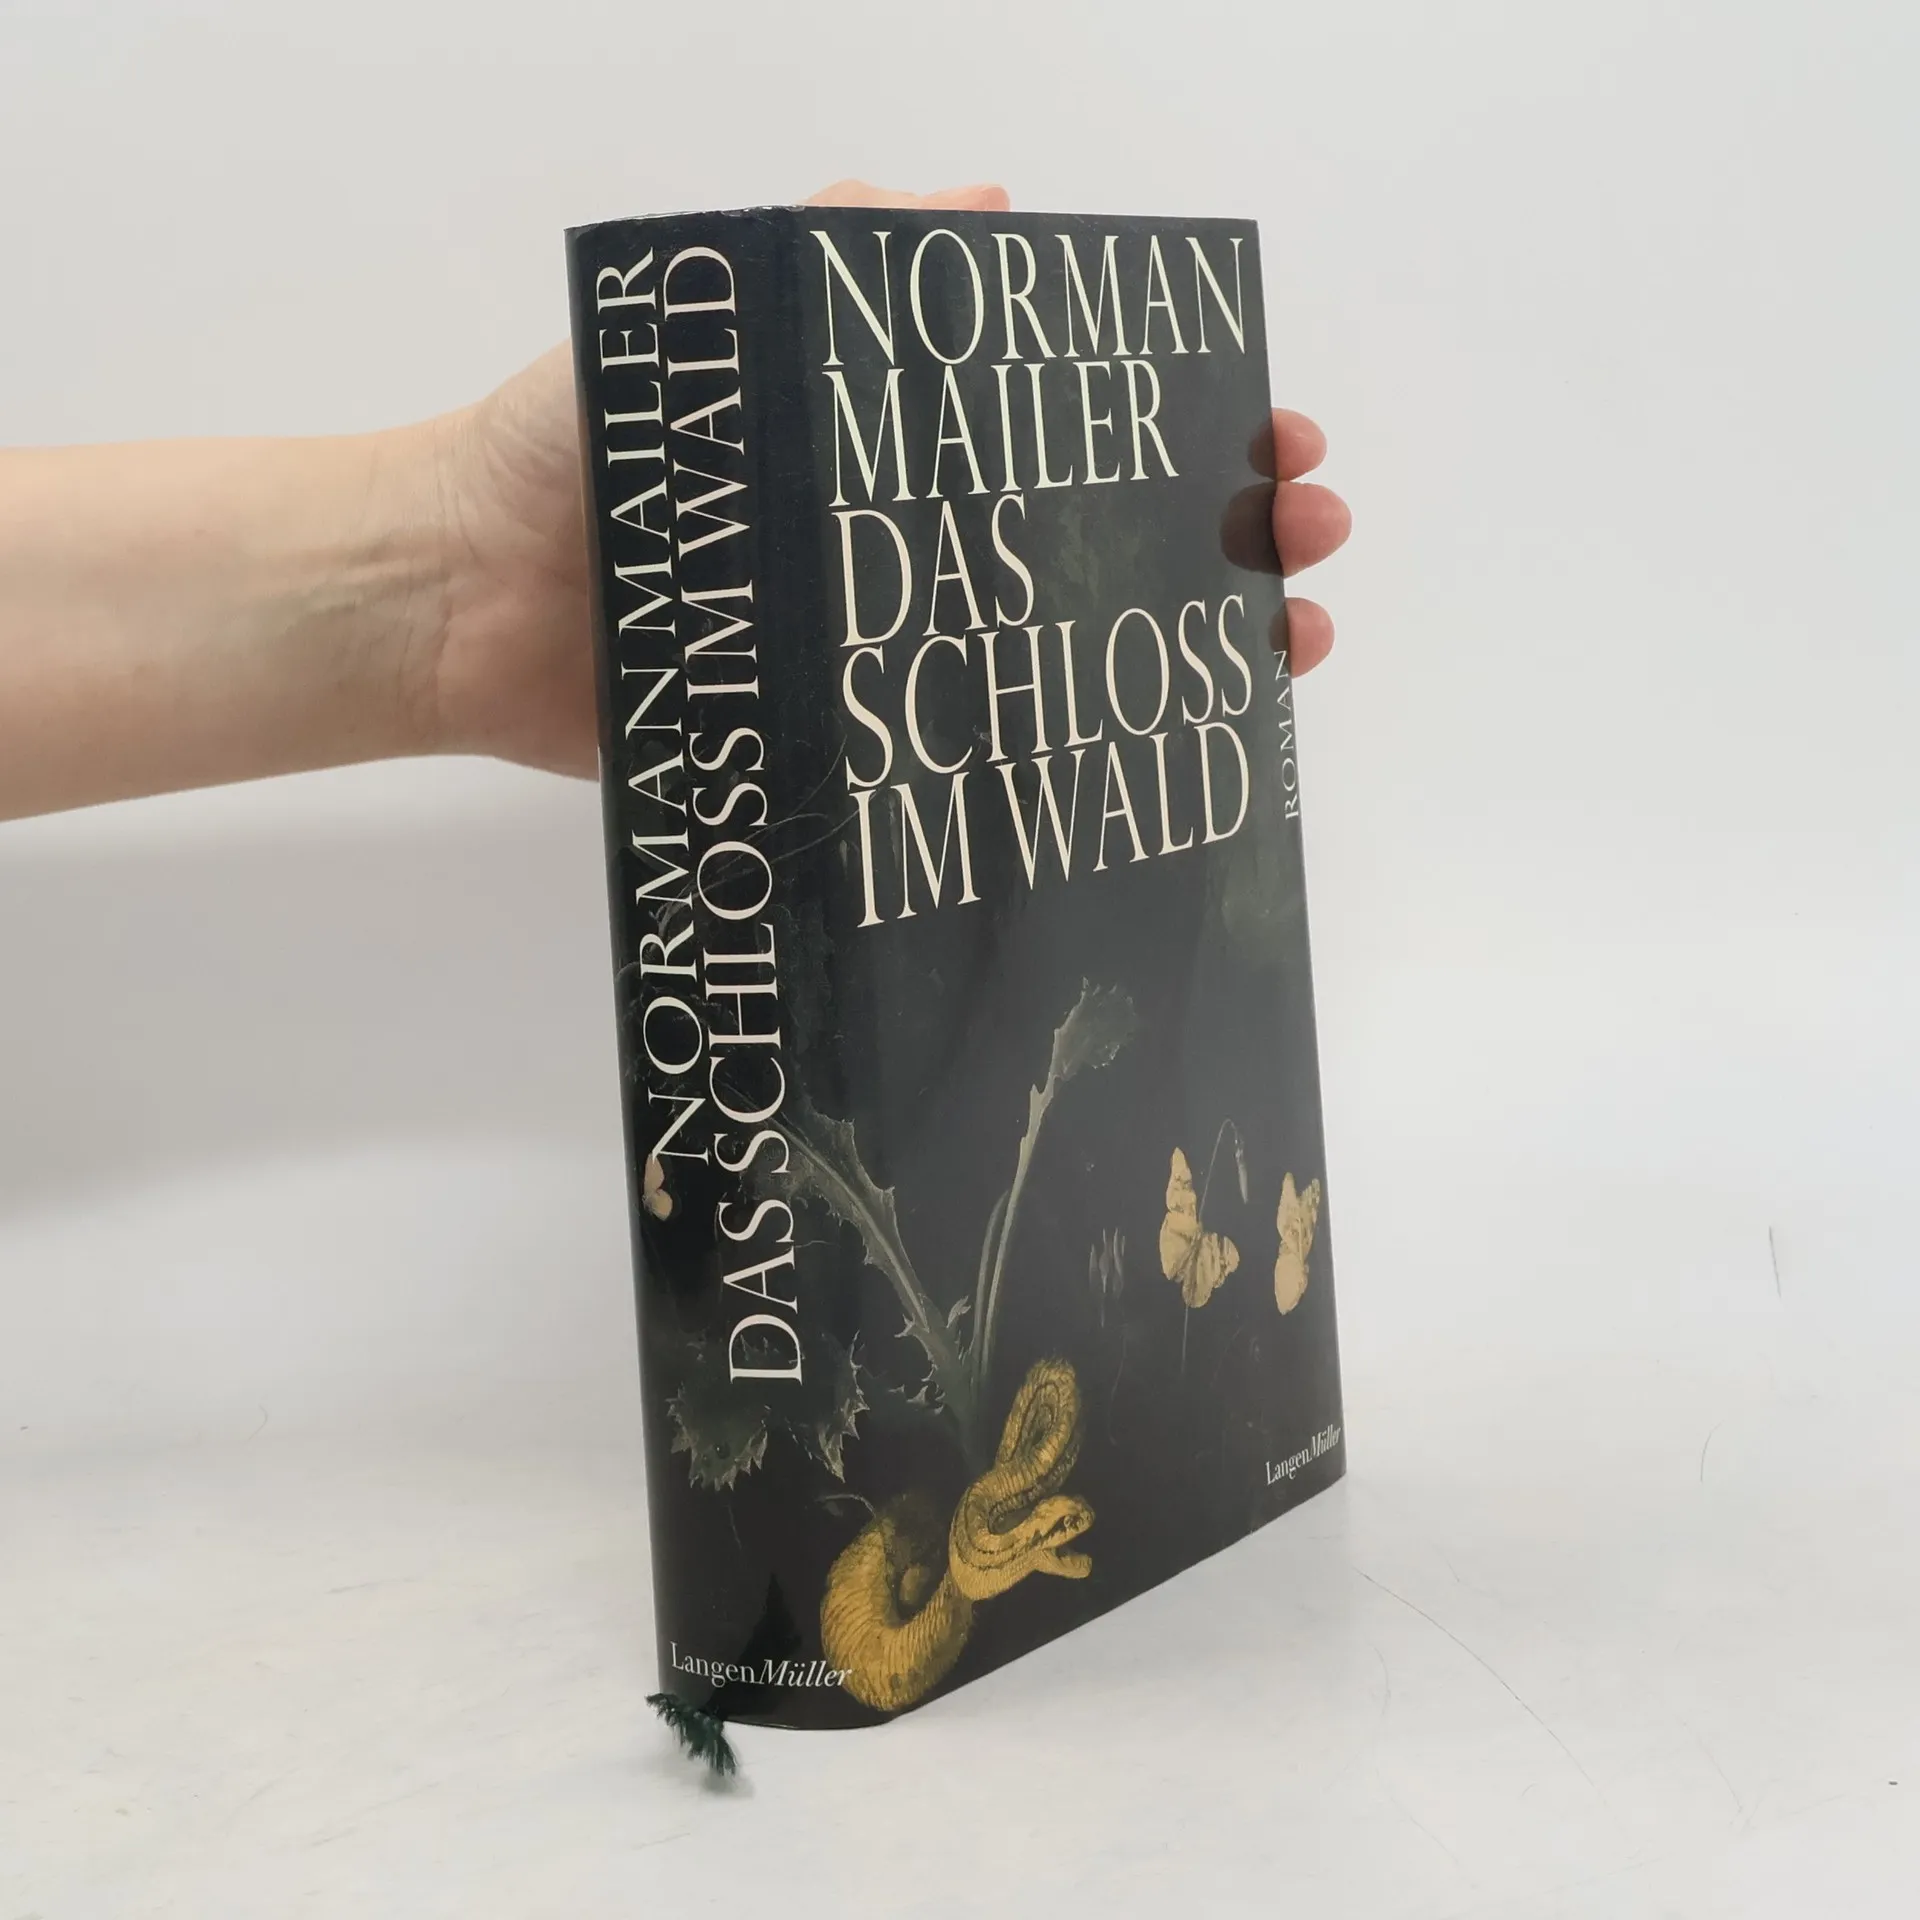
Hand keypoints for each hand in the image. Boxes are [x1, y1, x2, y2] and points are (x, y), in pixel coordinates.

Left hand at [421, 181, 1350, 775]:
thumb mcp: (702, 321)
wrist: (463, 596)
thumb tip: (981, 205)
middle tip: (1305, 536)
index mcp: (896, 447)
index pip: (1078, 432)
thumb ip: (824, 258)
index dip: (1188, 430)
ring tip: (1281, 649)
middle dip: (1226, 537)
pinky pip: (977, 766)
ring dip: (1192, 652)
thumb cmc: (575, 446)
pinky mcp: (849, 755)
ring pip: (1071, 659)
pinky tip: (1159, 765)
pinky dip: (1073, 768)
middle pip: (1104, 543)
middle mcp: (914, 551)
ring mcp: (891, 659)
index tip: (1273, 432)